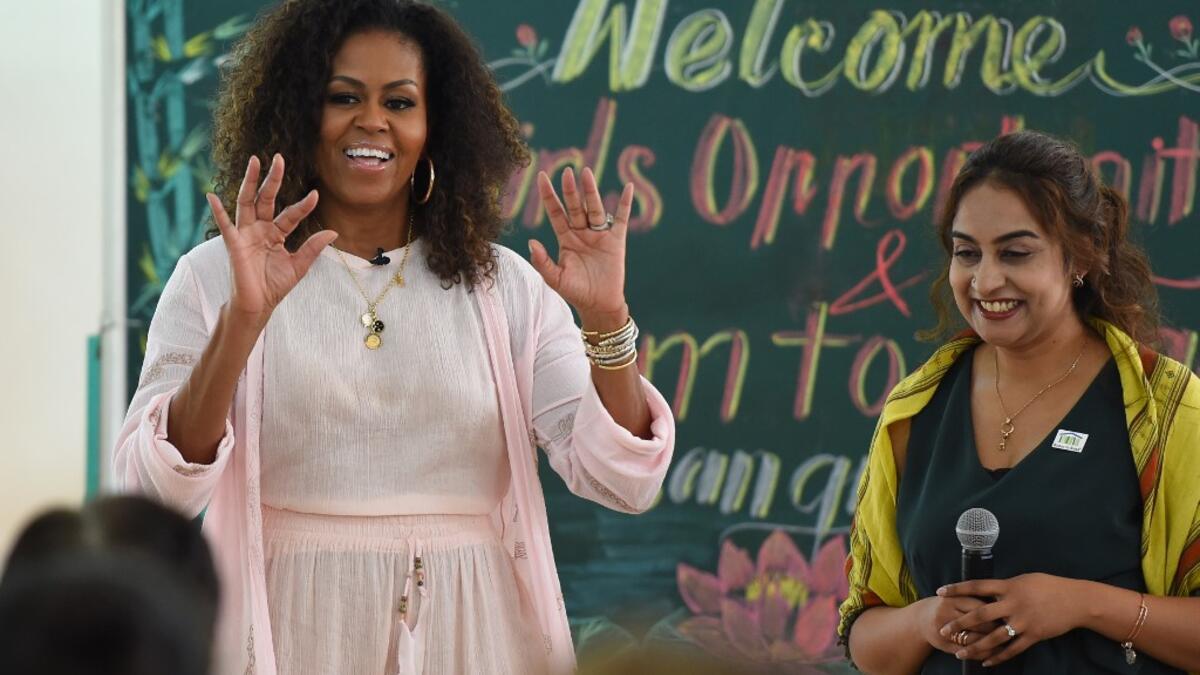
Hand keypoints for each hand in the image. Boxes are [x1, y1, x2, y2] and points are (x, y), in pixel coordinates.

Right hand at [206, 154, 337, 325]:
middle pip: (267, 198)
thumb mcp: (299, 265)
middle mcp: (260, 229)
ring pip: (247, 202)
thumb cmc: (275, 286)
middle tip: (279, 158)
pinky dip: (218, 211)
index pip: (291, 214)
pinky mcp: (234, 244)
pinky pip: (225, 225)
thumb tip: (333, 231)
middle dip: (273, 179)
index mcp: (276, 233)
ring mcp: (246, 234)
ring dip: (250, 182)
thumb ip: (313, 247)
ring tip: (254, 162)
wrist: (258, 305)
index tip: (316, 195)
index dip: (303, 206)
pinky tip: (211, 195)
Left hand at [530, 166, 633, 325]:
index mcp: (566, 238)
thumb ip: (542, 262)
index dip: (548, 195)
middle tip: (566, 171)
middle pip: (575, 206)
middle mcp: (582, 233)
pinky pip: (621, 218)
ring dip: (591, 191)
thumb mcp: (555, 278)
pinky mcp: (616, 241)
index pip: (555, 212)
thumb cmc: (576, 292)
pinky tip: (629, 188)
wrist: (599, 304)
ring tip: (586, 173)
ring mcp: (599, 235)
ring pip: (594, 208)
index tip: (541, 176)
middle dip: (570, 190)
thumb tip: (531, 243)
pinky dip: (625, 203)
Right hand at [912, 594, 1000, 658]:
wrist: (919, 620)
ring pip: (972, 639)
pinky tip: (991, 654)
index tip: (1008, 616)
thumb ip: (975, 598)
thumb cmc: (947, 606)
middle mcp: (946, 612)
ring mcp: (943, 629)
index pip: (980, 607)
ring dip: (990, 645)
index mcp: (953, 599)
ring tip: (1004, 645)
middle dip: (995, 629)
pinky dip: (980, 655)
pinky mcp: (942, 643)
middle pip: (977, 623)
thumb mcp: (957, 597)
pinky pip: (965, 651)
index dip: (996, 613)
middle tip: (1009, 631)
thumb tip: (1003, 604)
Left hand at [936, 574, 1083, 665]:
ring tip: (959, 653)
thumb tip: (987, 589)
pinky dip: (998, 657)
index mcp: (1009, 586)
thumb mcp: (1024, 580)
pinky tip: (986, 662)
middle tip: (943, 630)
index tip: (940, 592)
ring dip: (975, 647)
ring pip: (993, 638)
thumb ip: (1004, 586)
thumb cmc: (1048, 586)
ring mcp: (1023, 622)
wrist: (1076, 601)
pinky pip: (1012, 650)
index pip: (976, 586)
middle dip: (960, 624)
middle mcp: (1013, 604)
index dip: (957, 589)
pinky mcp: (1033, 636)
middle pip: (980, 616)